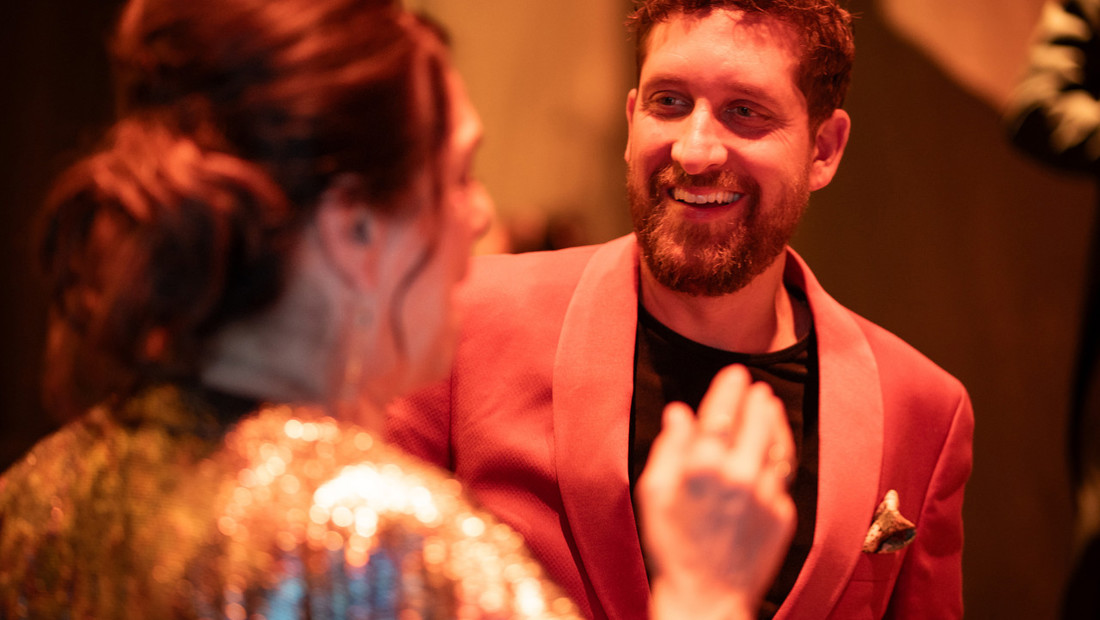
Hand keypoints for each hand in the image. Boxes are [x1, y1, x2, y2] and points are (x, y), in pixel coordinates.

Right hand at [636, 364, 796, 619]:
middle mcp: (740, 475)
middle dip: (756, 399)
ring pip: (778, 445)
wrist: (706, 595)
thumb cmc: (671, 545)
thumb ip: (668, 448)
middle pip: (756, 423)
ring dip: (775, 421)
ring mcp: (766, 495)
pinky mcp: (782, 514)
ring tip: (770, 405)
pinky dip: (778, 453)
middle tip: (755, 385)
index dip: (729, 389)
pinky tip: (773, 446)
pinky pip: (782, 475)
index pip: (721, 413)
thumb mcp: (653, 493)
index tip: (734, 373)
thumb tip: (679, 414)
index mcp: (704, 467)